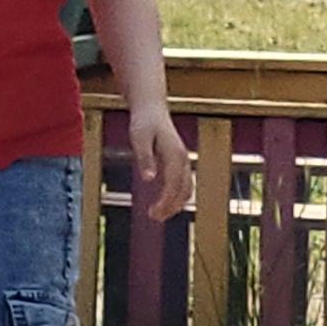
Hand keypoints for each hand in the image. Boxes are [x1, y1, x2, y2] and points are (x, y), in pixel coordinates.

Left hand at [132, 108, 196, 222]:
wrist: (151, 108)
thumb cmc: (143, 123)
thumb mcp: (139, 138)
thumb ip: (144, 158)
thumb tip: (148, 179)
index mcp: (175, 154)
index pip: (174, 185)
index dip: (165, 202)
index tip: (152, 213)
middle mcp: (183, 159)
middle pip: (184, 190)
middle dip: (171, 207)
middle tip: (153, 217)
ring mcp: (184, 160)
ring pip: (187, 189)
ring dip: (176, 204)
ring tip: (158, 214)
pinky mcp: (181, 162)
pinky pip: (185, 184)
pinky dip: (178, 196)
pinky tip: (164, 202)